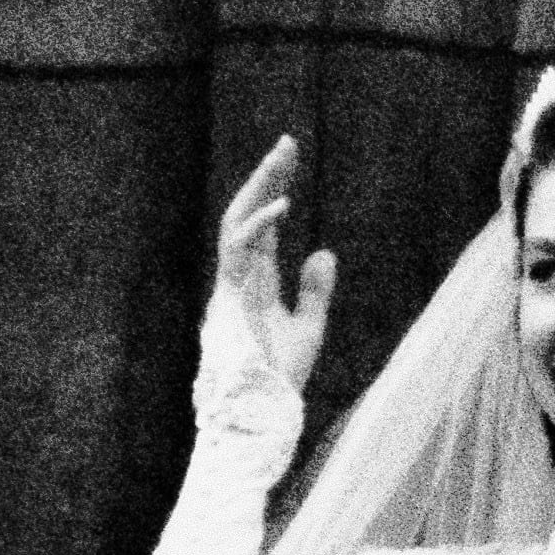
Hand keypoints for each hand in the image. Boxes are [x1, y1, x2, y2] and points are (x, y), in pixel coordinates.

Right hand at [213, 135, 333, 393]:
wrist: (262, 412)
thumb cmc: (281, 376)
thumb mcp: (309, 327)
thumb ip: (314, 290)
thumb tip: (324, 251)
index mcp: (253, 281)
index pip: (260, 226)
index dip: (274, 192)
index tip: (291, 161)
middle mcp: (237, 276)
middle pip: (246, 214)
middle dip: (266, 177)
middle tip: (288, 142)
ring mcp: (230, 284)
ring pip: (236, 221)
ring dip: (260, 187)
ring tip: (284, 157)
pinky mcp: (230, 296)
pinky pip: (239, 250)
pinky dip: (259, 225)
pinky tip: (283, 205)